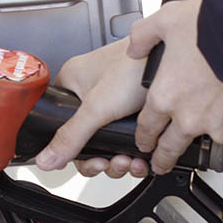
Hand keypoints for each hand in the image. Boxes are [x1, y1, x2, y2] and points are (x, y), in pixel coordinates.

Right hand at [34, 38, 150, 177]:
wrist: (176, 61)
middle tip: (113, 162)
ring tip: (130, 160)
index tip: (91, 161)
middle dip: (102, 159)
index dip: (74, 152)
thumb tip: (47, 159)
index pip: (60, 127)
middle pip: (87, 141)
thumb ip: (71, 136)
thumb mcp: (97, 107)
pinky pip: (128, 140)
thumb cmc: (137, 66)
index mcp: (72, 84)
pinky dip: (135, 154)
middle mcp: (91, 93)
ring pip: (109, 144)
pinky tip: (141, 157)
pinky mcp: (136, 110)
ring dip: (120, 160)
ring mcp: (115, 103)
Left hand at [127, 0, 222, 174]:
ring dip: (212, 130)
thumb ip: (145, 36)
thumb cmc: (217, 28)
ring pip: (211, 139)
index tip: (146, 141)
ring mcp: (220, 128)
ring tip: (222, 114)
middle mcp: (190, 118)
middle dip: (163, 158)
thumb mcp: (169, 19)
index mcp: (166, 96)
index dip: (144, 136)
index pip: (147, 127)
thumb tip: (135, 48)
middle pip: (170, 148)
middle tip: (162, 163)